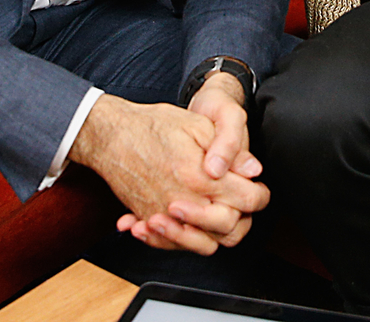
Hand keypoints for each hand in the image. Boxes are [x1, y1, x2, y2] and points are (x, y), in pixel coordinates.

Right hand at [120, 73, 265, 250]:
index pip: (246, 201)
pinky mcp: (149, 219)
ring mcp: (164, 215)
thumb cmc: (152, 126)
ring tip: (219, 214)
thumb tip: (253, 169)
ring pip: (203, 244)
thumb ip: (228, 150)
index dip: (259, 194)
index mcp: (201, 178)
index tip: (258, 188)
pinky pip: (173, 244)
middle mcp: (183, 203)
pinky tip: (189, 223)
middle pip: (229, 229)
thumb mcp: (197, 125)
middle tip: (241, 200)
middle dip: (241, 216)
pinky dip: (184, 240)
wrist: (111, 135)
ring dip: (216, 233)